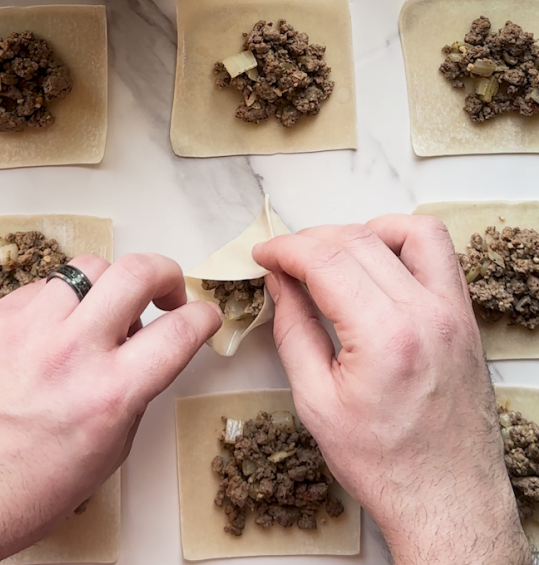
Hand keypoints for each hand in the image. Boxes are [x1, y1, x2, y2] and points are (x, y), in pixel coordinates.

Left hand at [0, 253, 220, 564]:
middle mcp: (70, 353)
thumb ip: (135, 392)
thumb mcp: (107, 452)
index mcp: (108, 394)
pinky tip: (54, 331)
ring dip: (108, 286)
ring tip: (102, 311)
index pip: (178, 331)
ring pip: (88, 267)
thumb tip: (149, 351)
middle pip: (137, 272)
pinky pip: (41, 288)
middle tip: (166, 290)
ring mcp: (27, 330)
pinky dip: (59, 303)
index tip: (202, 315)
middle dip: (166, 274)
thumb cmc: (23, 490)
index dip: (203, 317)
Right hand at [253, 216, 529, 564]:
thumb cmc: (386, 464)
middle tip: (285, 259)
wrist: (448, 498)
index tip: (264, 254)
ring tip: (333, 256)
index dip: (285, 248)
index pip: (326, 260)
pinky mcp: (464, 316)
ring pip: (407, 231)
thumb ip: (293, 330)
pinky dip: (404, 241)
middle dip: (311, 239)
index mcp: (385, 337)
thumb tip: (281, 281)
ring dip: (362, 231)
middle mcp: (425, 314)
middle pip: (359, 240)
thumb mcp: (317, 403)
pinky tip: (378, 262)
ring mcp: (453, 311)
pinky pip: (439, 252)